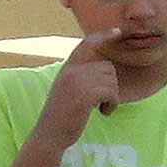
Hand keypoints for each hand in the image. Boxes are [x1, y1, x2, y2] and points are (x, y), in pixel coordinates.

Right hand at [34, 29, 120, 149]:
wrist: (49, 135)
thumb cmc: (61, 119)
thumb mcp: (67, 91)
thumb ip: (79, 78)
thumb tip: (102, 71)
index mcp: (67, 69)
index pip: (86, 44)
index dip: (103, 36)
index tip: (117, 31)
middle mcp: (72, 71)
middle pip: (107, 67)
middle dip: (111, 86)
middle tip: (103, 103)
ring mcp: (77, 81)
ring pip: (111, 79)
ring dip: (112, 96)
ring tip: (102, 109)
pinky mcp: (85, 94)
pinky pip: (110, 91)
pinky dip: (112, 104)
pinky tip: (103, 113)